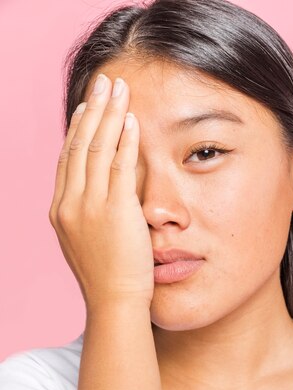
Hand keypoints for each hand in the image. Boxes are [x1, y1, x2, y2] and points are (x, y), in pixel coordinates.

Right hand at [49, 73, 154, 311]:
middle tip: (103, 83)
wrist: (114, 303)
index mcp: (61, 211)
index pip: (67, 160)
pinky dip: (125, 140)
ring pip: (96, 149)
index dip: (76, 130)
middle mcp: (69, 204)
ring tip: (119, 89)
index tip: (86, 108)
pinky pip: (119, 166)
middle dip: (92, 110)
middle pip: (78, 146)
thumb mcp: (89, 243)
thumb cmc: (108, 279)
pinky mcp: (114, 210)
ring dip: (109, 115)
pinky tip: (132, 120)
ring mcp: (90, 206)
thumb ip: (91, 216)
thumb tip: (102, 197)